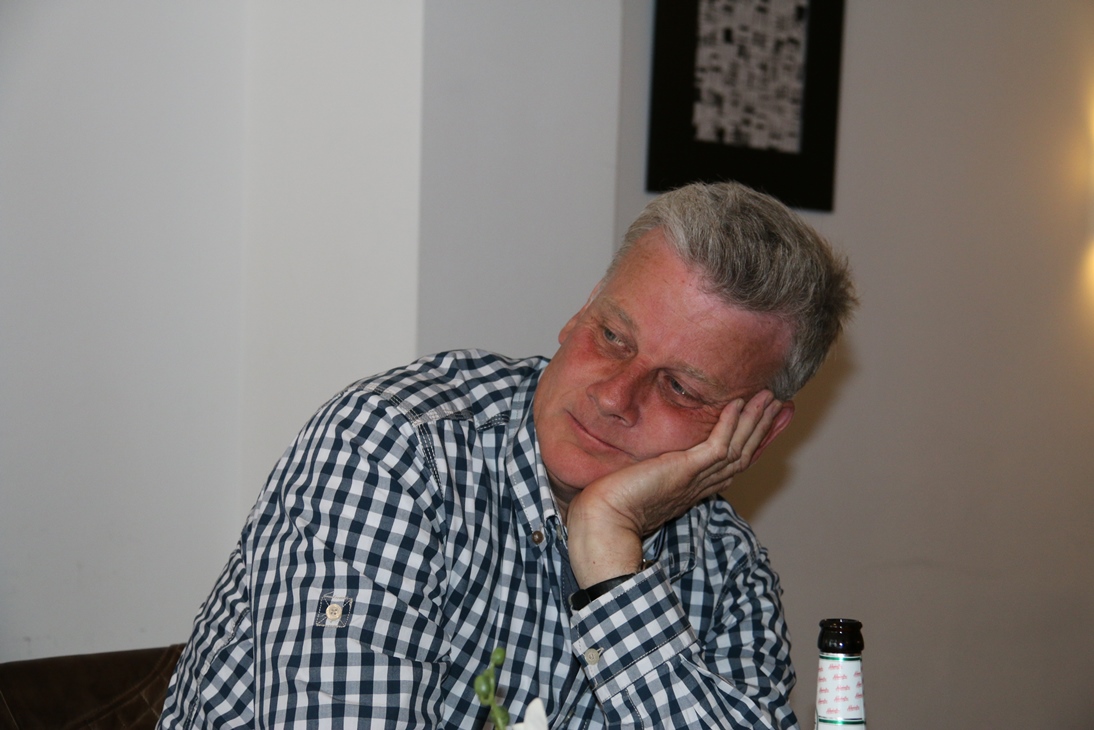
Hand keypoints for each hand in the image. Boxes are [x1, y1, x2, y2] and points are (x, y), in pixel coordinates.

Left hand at [565, 390, 786, 587]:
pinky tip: (738, 404)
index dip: (750, 442)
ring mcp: (695, 479)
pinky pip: (718, 445)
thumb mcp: (639, 481)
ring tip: (769, 397)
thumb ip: (651, 470)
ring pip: (737, 447)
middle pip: (743, 454)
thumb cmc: (611, 504)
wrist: (603, 520)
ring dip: (754, 421)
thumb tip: (648, 458)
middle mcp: (699, 485)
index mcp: (691, 489)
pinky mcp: (685, 471)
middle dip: (762, 428)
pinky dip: (730, 424)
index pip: (730, 463)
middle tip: (780, 404)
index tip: (764, 423)